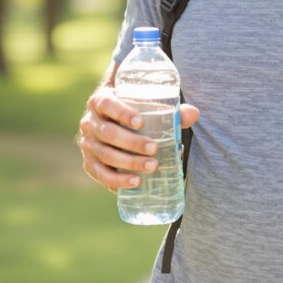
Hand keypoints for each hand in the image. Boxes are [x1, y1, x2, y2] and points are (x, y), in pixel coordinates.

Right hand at [77, 85, 199, 192]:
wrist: (114, 125)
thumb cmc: (134, 113)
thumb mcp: (146, 107)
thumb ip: (170, 111)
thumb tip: (194, 113)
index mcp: (100, 101)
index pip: (107, 104)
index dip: (122, 113)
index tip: (141, 122)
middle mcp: (89, 122)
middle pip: (107, 133)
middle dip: (131, 142)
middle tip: (154, 149)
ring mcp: (87, 144)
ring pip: (105, 155)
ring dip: (128, 162)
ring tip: (151, 167)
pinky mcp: (89, 163)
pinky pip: (100, 174)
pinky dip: (117, 180)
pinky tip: (135, 182)